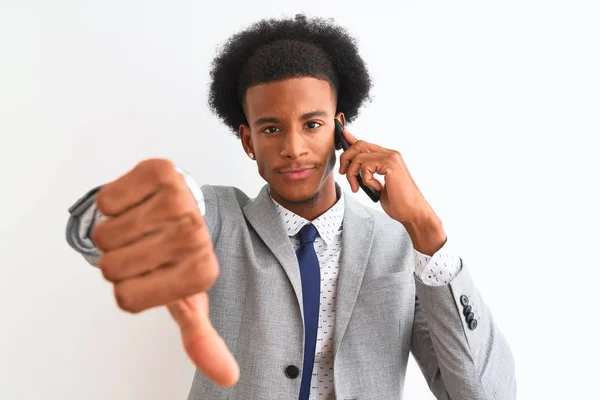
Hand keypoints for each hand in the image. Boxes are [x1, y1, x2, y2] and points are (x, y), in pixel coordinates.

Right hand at [91, 159, 238, 386]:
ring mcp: (181, 200)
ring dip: (113, 232)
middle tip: (143, 248)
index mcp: (201, 272)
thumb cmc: (177, 256)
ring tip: (141, 226)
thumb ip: (203, 339)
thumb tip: (229, 379)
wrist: (182, 205)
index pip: (127, 299)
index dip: (127, 289)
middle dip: (117, 260)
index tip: (150, 274)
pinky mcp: (162, 171)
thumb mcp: (188, 299)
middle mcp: (195, 235)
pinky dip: (112, 204)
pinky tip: (138, 203)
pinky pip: (107, 200)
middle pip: (112, 267)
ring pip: (106, 234)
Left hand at [338, 128, 446, 254]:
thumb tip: (354, 169)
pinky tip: (376, 187)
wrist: (412, 212)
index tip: (342, 134)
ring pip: (359, 157)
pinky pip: (365, 166)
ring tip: (357, 187)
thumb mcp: (376, 186)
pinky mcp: (390, 164)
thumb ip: (367, 174)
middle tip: (343, 173)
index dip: (351, 139)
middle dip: (346, 158)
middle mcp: (390, 154)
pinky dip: (365, 179)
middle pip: (359, 145)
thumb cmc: (398, 202)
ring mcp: (391, 157)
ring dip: (352, 174)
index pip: (365, 144)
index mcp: (388, 158)